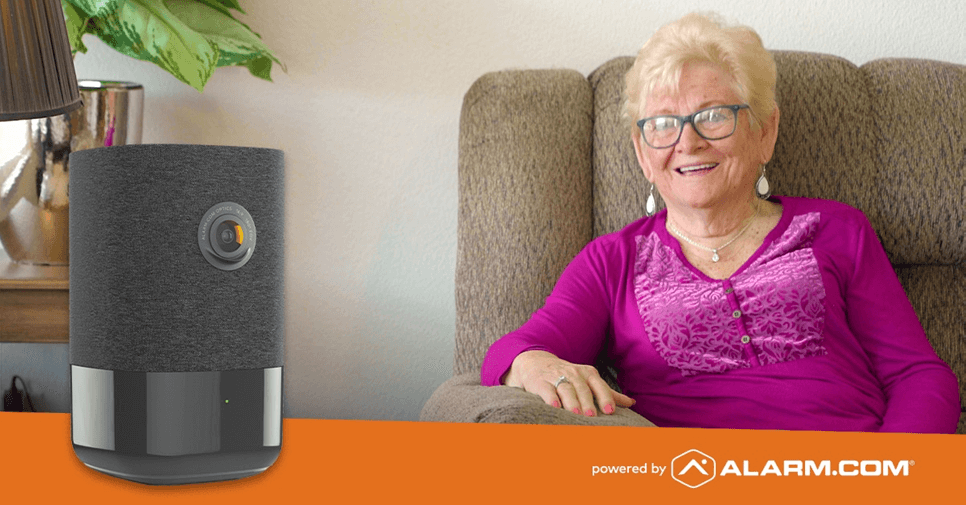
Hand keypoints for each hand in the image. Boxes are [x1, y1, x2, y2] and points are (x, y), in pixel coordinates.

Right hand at [501, 350, 635, 416]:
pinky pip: (546, 390)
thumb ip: (608, 392)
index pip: (598, 385)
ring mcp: (556, 377)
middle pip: (582, 389)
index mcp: (588, 374)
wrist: (535, 362)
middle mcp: (573, 374)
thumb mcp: (588, 380)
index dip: (604, 397)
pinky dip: (550, 398)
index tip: (609, 410)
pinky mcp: (540, 382)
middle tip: (592, 416)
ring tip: (576, 414)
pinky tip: (554, 406)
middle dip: (587, 402)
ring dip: (571, 402)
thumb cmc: (567, 375)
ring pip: (566, 389)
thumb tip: (632, 403)